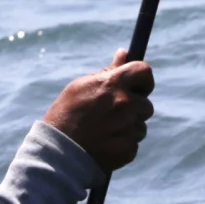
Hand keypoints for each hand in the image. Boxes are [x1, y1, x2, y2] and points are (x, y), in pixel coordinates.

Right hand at [43, 49, 155, 173]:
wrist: (58, 151)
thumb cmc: (66, 114)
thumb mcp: (82, 86)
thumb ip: (108, 71)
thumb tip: (124, 53)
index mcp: (113, 84)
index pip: (144, 71)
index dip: (143, 79)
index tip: (138, 87)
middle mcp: (125, 104)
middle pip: (146, 104)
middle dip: (134, 109)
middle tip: (113, 115)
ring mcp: (128, 127)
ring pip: (140, 126)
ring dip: (128, 128)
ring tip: (104, 132)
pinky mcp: (128, 148)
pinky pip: (133, 144)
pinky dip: (123, 145)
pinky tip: (105, 145)